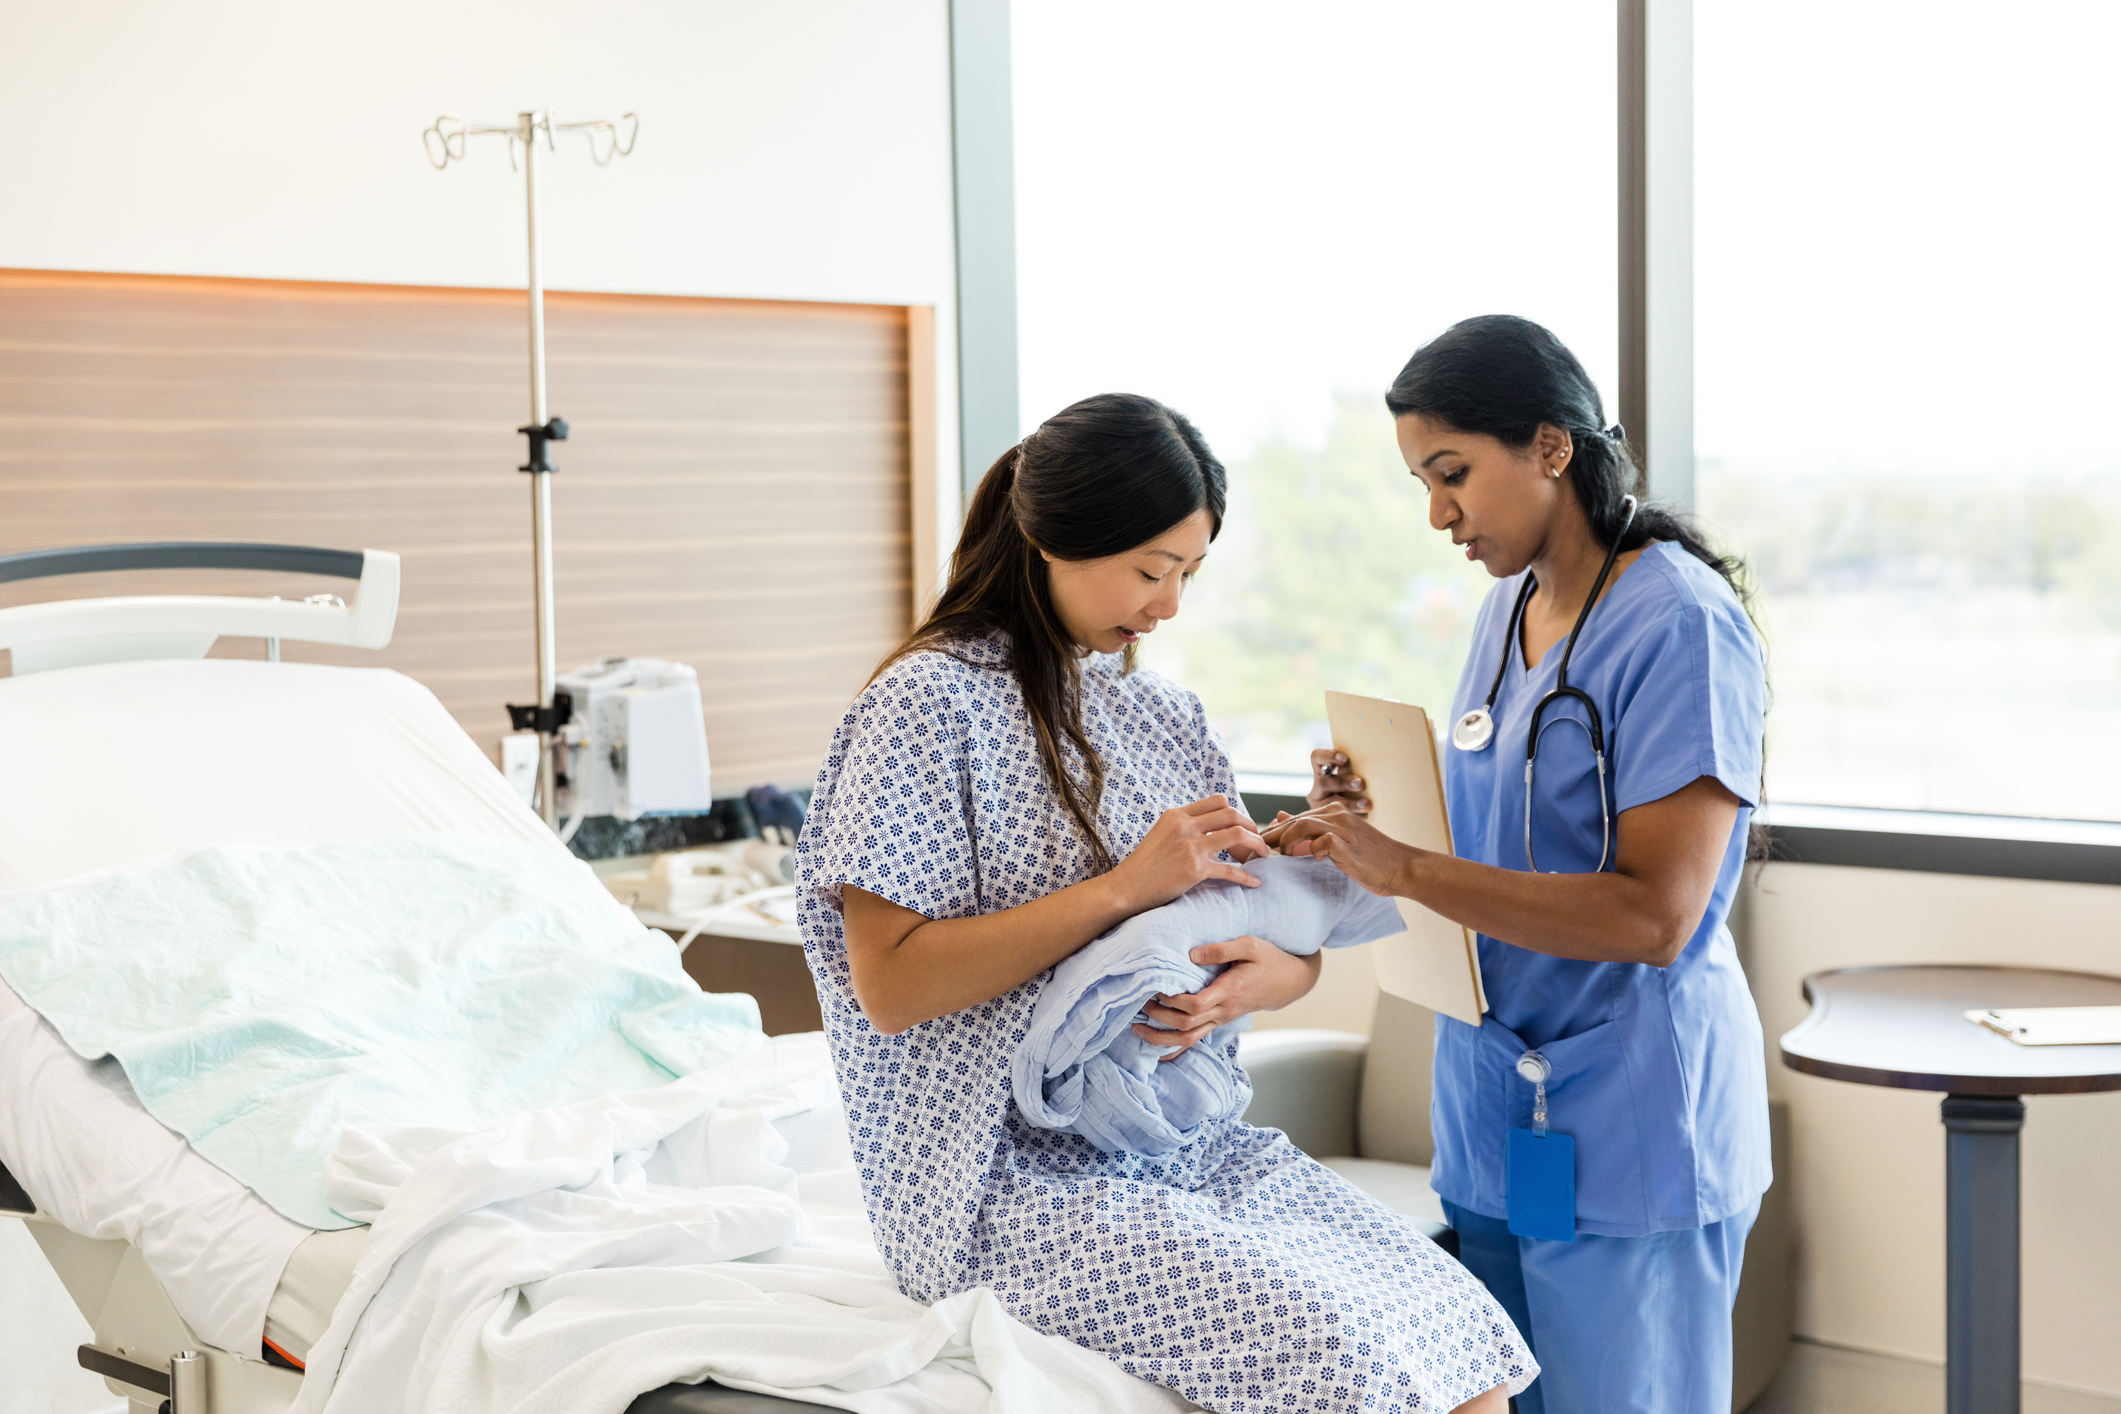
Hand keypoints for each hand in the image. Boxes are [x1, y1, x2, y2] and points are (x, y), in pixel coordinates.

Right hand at [1108, 795, 1265, 911]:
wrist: (1126, 887)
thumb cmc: (1144, 865)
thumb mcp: (1161, 833)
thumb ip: (1184, 826)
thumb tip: (1210, 827)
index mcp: (1177, 814)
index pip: (1217, 801)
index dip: (1235, 811)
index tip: (1242, 825)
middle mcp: (1185, 826)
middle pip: (1231, 813)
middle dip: (1251, 825)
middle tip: (1258, 839)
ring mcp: (1191, 846)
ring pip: (1237, 834)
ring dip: (1256, 844)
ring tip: (1263, 854)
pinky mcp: (1195, 869)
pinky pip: (1230, 870)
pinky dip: (1247, 876)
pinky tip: (1255, 882)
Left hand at [1131, 936, 1320, 1058]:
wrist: (1290, 981)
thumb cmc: (1270, 959)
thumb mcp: (1250, 945)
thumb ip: (1221, 949)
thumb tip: (1191, 955)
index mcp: (1230, 991)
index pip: (1195, 1004)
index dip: (1172, 999)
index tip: (1156, 985)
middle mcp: (1224, 1011)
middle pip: (1186, 1024)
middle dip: (1159, 1017)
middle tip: (1140, 1002)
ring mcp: (1222, 1019)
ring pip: (1189, 1039)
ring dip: (1162, 1038)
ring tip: (1137, 1030)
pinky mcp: (1220, 1021)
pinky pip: (1197, 1040)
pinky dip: (1176, 1048)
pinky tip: (1157, 1052)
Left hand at [1274, 801, 1418, 897]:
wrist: (1401, 867)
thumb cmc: (1370, 858)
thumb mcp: (1338, 840)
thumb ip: (1312, 829)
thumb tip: (1280, 817)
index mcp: (1333, 811)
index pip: (1294, 819)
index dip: (1274, 833)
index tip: (1261, 848)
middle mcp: (1336, 814)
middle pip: (1294, 821)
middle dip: (1272, 837)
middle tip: (1259, 853)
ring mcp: (1343, 828)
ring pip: (1302, 826)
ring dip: (1286, 842)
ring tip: (1282, 856)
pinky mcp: (1348, 844)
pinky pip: (1321, 842)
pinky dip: (1312, 851)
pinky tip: (1314, 859)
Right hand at [1307, 749, 1370, 814]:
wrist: (1349, 818)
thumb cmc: (1354, 789)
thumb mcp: (1349, 777)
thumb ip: (1353, 770)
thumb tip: (1373, 766)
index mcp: (1321, 772)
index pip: (1317, 757)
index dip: (1329, 756)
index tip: (1345, 759)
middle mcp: (1317, 788)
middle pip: (1324, 782)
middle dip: (1343, 782)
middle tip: (1360, 783)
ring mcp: (1318, 805)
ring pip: (1329, 803)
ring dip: (1350, 803)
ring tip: (1366, 804)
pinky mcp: (1325, 820)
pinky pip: (1336, 818)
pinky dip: (1353, 816)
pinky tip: (1365, 816)